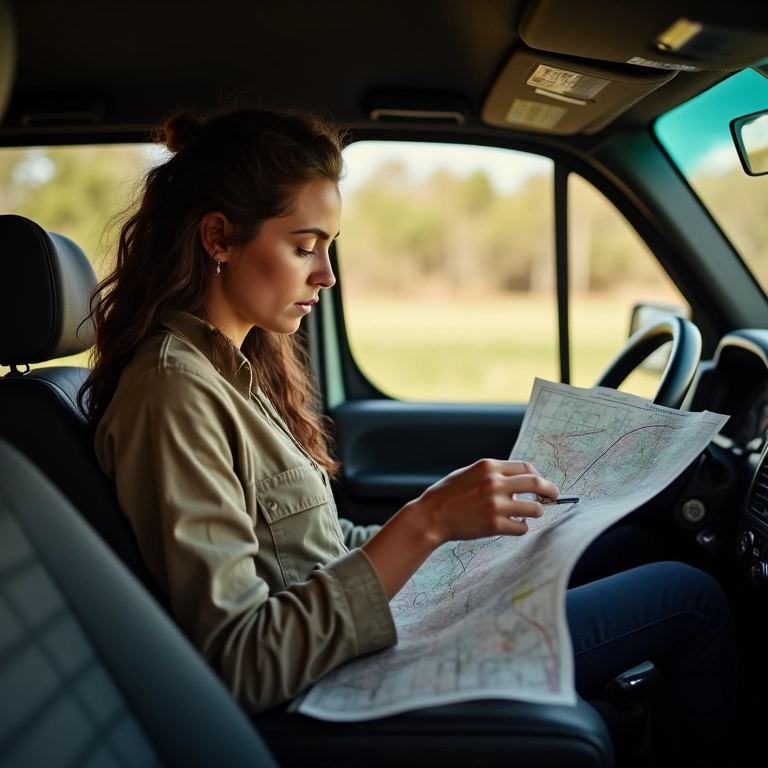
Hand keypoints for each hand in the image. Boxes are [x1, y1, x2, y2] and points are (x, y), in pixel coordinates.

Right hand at [410, 459, 558, 546]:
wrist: (431, 516)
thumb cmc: (447, 494)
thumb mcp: (469, 473)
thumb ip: (492, 473)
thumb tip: (517, 478)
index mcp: (488, 467)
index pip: (526, 468)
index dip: (538, 475)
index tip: (540, 483)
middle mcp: (494, 483)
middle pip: (536, 483)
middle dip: (550, 490)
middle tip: (554, 496)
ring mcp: (496, 505)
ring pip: (534, 508)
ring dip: (536, 511)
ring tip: (529, 513)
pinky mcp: (495, 525)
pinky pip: (522, 526)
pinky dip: (522, 526)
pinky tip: (514, 525)